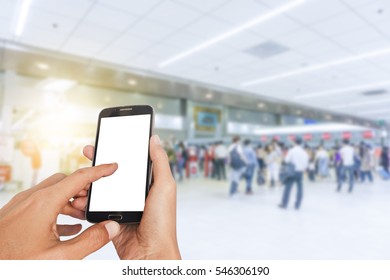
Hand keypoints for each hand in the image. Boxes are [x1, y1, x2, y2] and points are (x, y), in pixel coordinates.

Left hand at [0, 164, 120, 258]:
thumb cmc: (14, 264)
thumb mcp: (60, 257)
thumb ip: (91, 240)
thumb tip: (110, 227)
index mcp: (44, 203)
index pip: (79, 178)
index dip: (99, 171)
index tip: (111, 167)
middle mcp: (31, 199)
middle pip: (65, 181)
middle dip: (83, 188)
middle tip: (94, 203)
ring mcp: (20, 205)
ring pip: (52, 191)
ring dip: (70, 200)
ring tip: (82, 217)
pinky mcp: (14, 214)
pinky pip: (40, 203)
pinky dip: (57, 209)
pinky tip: (66, 227)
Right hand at [73, 135, 180, 259]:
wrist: (150, 253)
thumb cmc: (163, 222)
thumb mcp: (165, 186)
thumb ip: (159, 162)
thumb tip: (154, 139)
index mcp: (147, 184)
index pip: (131, 162)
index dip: (119, 150)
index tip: (107, 140)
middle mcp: (133, 193)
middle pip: (113, 173)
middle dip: (99, 163)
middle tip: (89, 152)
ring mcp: (121, 206)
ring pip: (101, 189)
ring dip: (89, 182)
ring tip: (81, 176)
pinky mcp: (110, 218)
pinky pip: (95, 207)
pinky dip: (86, 201)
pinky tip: (79, 196)